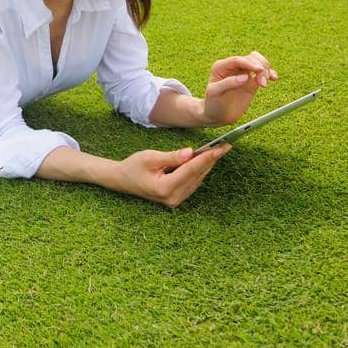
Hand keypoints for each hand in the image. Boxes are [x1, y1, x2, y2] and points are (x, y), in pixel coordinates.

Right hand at [108, 146, 231, 207]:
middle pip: (197, 176)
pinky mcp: (176, 198)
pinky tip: (205, 160)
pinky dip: (199, 171)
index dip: (207, 158)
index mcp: (165, 188)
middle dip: (211, 160)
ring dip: (206, 165)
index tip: (220, 148)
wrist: (122, 180)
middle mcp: (172, 198)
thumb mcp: (150, 157)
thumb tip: (191, 153)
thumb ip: (172, 156)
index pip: (191, 170)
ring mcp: (175, 200)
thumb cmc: (133, 166)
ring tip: (217, 151)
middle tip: (224, 146)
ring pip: (197, 180)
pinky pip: (192, 183)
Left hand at [201, 51, 277, 125]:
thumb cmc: (212, 103)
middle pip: (251, 58)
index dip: (249, 63)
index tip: (259, 70)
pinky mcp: (252, 82)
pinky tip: (274, 78)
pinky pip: (263, 74)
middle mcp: (233, 67)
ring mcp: (244, 74)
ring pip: (259, 63)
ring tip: (265, 84)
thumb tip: (245, 77)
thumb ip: (228, 83)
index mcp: (221, 66)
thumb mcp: (215, 93)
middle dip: (260, 67)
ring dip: (266, 70)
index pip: (238, 60)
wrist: (217, 116)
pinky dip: (270, 73)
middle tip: (262, 83)